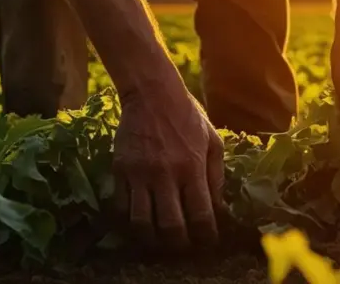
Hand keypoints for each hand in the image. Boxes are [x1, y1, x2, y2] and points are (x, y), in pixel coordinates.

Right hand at [112, 84, 224, 250]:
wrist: (152, 92)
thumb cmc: (187, 115)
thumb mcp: (212, 139)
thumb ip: (216, 175)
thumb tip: (219, 207)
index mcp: (194, 166)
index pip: (201, 214)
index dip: (206, 235)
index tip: (207, 242)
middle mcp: (167, 173)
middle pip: (170, 225)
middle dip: (178, 244)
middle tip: (182, 247)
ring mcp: (140, 173)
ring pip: (142, 222)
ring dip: (151, 238)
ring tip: (158, 240)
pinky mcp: (120, 169)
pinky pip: (120, 207)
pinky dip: (128, 222)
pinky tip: (137, 223)